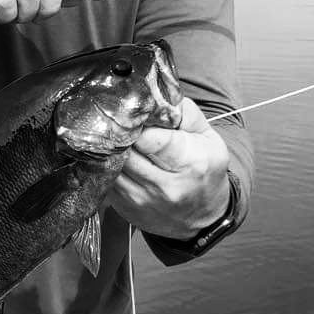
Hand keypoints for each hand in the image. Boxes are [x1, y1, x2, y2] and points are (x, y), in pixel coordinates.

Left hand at [110, 98, 231, 237]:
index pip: (149, 138)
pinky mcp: (125, 208)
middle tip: (119, 119)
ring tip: (116, 135)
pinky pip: (105, 178)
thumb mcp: (208, 138)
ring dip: (110, 148)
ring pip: (111, 164)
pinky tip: (115, 155)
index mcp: (190, 162)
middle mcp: (165, 185)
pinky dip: (107, 164)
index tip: (133, 112)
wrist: (202, 218)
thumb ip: (184, 113)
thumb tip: (156, 95)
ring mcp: (143, 199)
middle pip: (126, 150)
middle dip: (120, 132)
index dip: (136, 121)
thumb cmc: (205, 171)